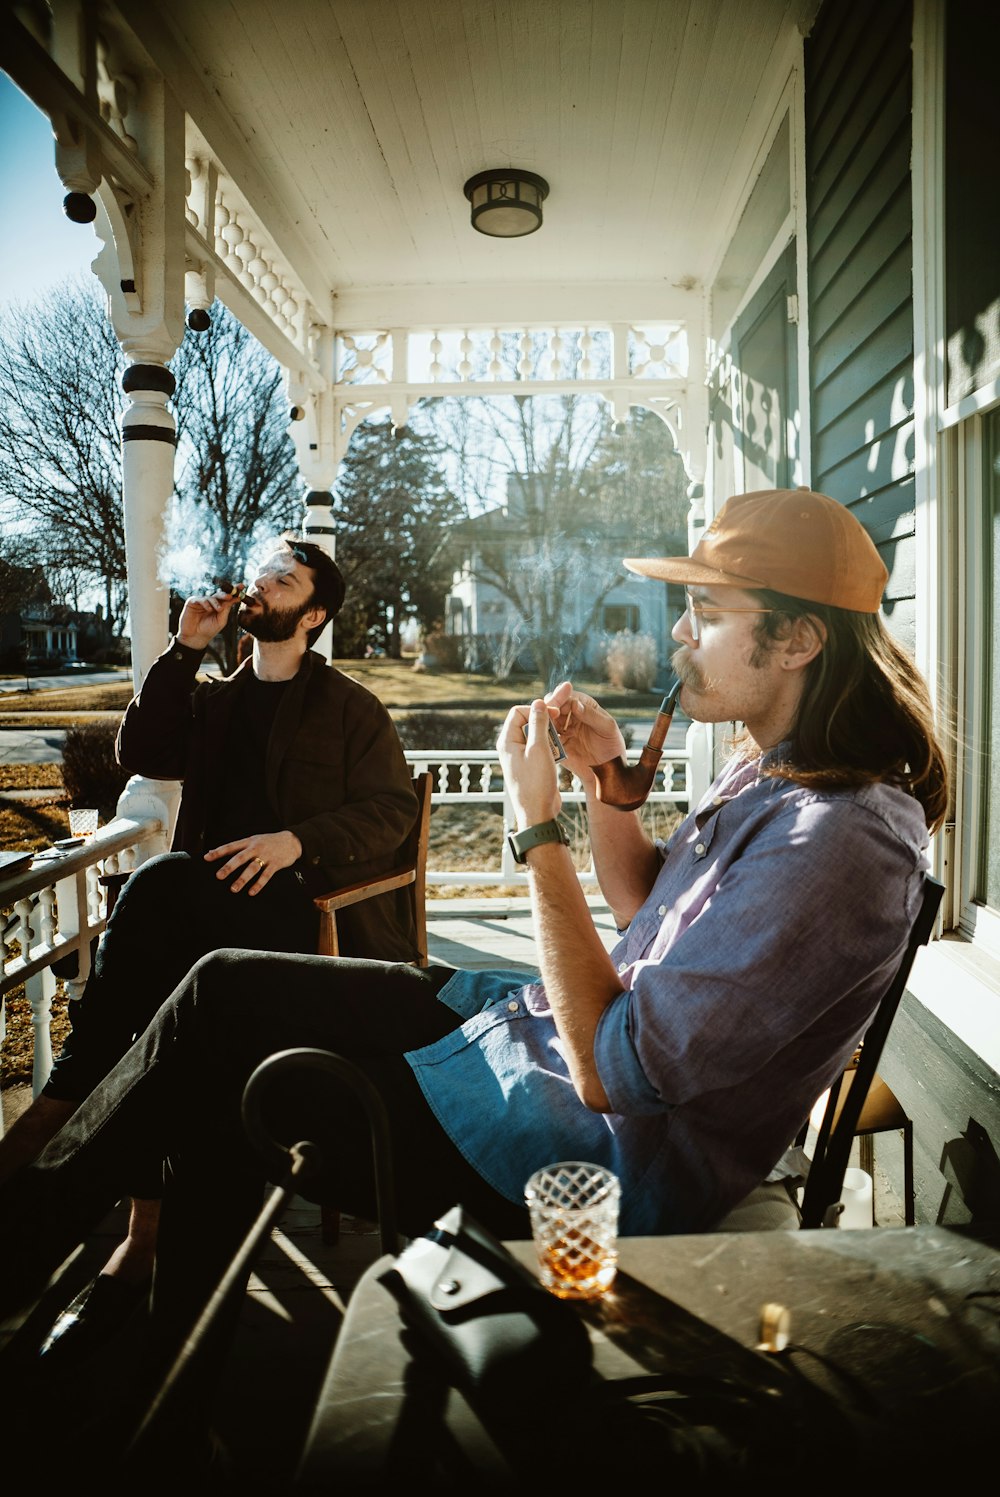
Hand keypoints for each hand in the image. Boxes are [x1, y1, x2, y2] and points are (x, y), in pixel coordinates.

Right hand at [176, 589, 241, 650]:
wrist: (196, 637)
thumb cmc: (209, 630)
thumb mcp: (221, 620)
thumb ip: (226, 609)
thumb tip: (234, 598)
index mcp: (219, 606)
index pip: (227, 597)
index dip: (234, 591)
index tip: (242, 586)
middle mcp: (211, 602)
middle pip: (220, 594)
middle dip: (226, 594)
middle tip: (230, 595)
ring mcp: (202, 602)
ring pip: (211, 597)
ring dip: (216, 602)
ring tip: (219, 610)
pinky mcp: (192, 602)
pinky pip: (200, 599)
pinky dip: (206, 603)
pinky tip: (209, 609)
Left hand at [204, 830, 303, 894]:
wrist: (292, 840)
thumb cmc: (269, 842)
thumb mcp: (252, 840)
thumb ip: (235, 847)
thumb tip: (212, 851)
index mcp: (248, 842)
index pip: (231, 846)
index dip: (218, 852)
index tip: (207, 857)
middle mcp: (256, 848)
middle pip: (241, 858)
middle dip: (229, 867)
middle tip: (219, 876)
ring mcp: (266, 856)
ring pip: (253, 868)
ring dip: (243, 879)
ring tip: (234, 889)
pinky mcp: (276, 864)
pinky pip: (266, 875)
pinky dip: (259, 884)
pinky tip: (252, 892)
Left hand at [497, 700, 562, 828]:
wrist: (538, 813)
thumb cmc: (536, 784)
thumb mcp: (539, 749)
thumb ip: (538, 724)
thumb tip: (538, 703)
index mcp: (507, 741)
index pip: (518, 712)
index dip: (536, 710)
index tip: (554, 714)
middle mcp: (511, 747)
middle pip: (527, 722)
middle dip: (545, 724)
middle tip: (559, 729)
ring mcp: (520, 756)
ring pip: (536, 735)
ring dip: (550, 738)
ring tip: (557, 749)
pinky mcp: (530, 765)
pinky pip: (541, 749)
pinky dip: (550, 749)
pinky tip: (558, 756)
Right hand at [544, 681, 625, 780]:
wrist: (609, 767)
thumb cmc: (612, 743)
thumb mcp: (607, 727)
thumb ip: (591, 714)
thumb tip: (574, 704)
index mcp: (583, 706)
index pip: (568, 697)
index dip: (560, 698)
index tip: (557, 706)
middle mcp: (569, 715)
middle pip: (553, 707)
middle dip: (548, 709)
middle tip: (546, 714)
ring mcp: (561, 729)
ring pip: (545, 722)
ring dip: (542, 722)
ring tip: (542, 725)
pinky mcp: (556, 744)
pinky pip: (546, 739)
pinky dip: (542, 737)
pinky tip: (542, 738)